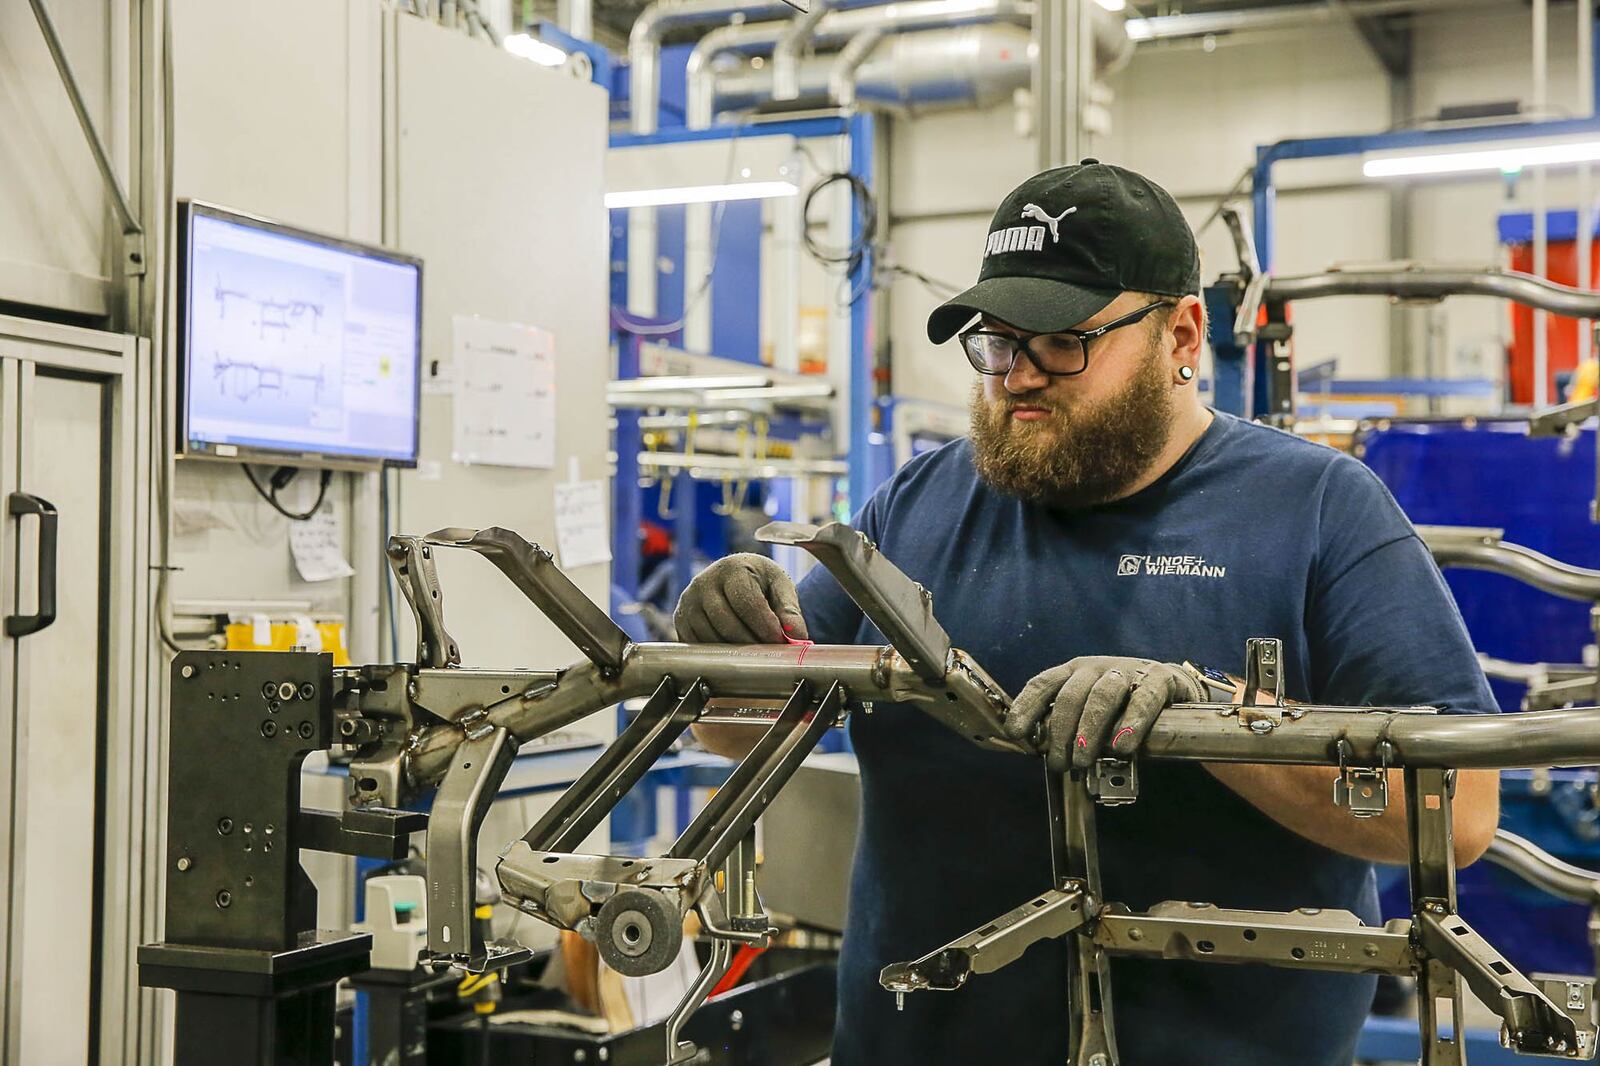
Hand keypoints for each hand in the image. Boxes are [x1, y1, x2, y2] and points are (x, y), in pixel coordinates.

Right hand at [673, 554, 809, 643]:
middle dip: (752, 643)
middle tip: (770, 653)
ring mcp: (688, 601)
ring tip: (756, 653)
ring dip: (736, 652)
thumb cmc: (760, 581)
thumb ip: (790, 610)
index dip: (765, 626)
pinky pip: (699, 645)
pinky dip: (718, 654)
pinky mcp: (680, 619)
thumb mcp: (780, 586)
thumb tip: (798, 638)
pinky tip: (736, 652)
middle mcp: (703, 582)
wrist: (733, 576)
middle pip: (727, 624)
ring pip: (711, 638)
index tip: (780, 642)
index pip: (746, 603)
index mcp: (731, 568)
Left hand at [1003, 656, 1203, 772]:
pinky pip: (1142, 700)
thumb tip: (1047, 756)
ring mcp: (1126, 670)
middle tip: (1058, 763)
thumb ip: (1072, 726)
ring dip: (1089, 731)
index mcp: (1074, 672)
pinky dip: (1131, 723)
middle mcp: (1096, 667)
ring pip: (1101, 696)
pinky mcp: (1157, 679)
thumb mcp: (1091, 708)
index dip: (1026, 707)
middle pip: (1070, 696)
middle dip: (1059, 733)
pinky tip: (1122, 746)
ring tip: (1083, 761)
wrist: (1173, 685)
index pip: (1042, 685)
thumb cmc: (1123, 703)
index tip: (1016, 733)